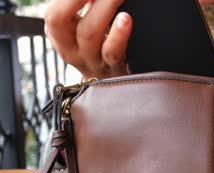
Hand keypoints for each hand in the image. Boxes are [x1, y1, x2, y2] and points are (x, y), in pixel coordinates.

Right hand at [44, 0, 213, 79]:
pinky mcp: (113, 68)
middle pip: (60, 21)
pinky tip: (125, 19)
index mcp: (58, 35)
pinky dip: (119, 34)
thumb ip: (83, 8)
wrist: (112, 87)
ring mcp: (91, 60)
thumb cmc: (98, 48)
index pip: (52, 14)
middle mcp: (70, 49)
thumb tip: (94, 0)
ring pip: (89, 33)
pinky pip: (113, 51)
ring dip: (103, 7)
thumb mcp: (81, 29)